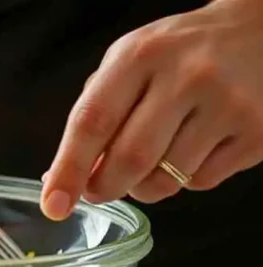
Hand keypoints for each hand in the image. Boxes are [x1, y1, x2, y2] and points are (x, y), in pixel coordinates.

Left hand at [41, 0, 262, 219]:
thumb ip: (96, 114)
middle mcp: (187, 77)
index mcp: (141, 56)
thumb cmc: (180, 53)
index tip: (53, 204)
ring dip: (143, 187)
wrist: (259, 31)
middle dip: (103, 188)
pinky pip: (200, 183)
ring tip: (152, 159)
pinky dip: (184, 179)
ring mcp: (227, 106)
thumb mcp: (130, 62)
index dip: (69, 169)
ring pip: (164, 181)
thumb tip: (61, 177)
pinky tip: (193, 148)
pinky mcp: (256, 133)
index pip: (93, 121)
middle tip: (98, 190)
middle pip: (129, 160)